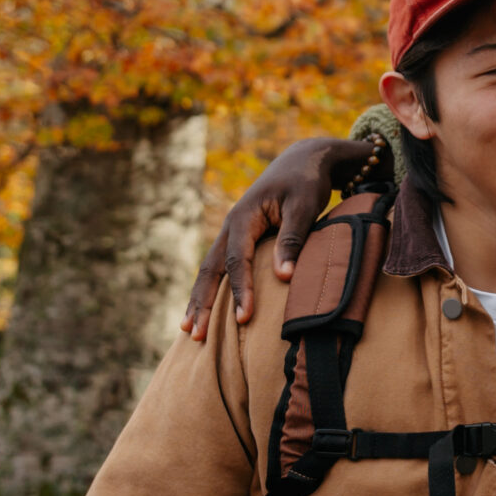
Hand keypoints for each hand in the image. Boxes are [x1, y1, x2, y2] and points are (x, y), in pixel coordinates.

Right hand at [181, 136, 374, 340]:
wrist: (304, 160)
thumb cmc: (306, 182)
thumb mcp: (304, 205)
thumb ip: (293, 238)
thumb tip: (283, 277)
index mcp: (243, 217)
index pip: (237, 259)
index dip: (240, 289)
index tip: (243, 318)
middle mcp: (231, 226)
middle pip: (211, 269)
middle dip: (202, 302)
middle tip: (196, 335)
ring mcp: (231, 233)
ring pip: (209, 270)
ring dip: (199, 299)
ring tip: (189, 331)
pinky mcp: (239, 238)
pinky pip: (219, 267)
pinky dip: (210, 289)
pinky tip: (203, 310)